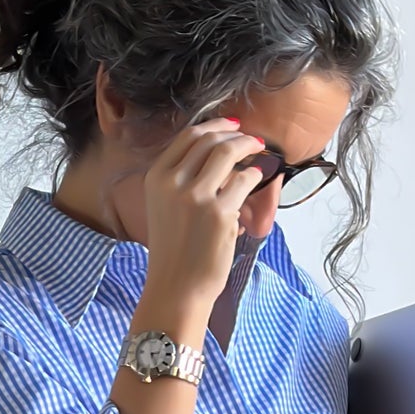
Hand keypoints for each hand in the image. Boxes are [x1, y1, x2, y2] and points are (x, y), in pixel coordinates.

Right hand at [139, 117, 272, 315]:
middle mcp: (172, 183)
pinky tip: (257, 179)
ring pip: (227, 153)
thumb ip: (181, 180)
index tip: (231, 126)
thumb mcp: (164, 207)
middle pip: (210, 140)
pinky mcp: (219, 213)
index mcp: (156, 178)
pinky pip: (243, 180)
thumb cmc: (175, 252)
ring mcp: (195, 197)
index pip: (188, 137)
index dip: (214, 126)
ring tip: (259, 151)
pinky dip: (253, 176)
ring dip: (248, 146)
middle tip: (251, 140)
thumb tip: (219, 153)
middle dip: (235, 135)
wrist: (177, 287)